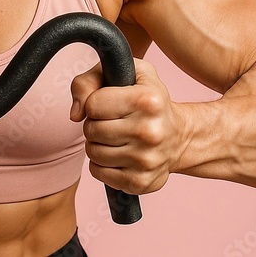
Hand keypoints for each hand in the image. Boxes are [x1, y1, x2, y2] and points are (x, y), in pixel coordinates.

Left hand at [70, 58, 184, 194]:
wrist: (181, 137)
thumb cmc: (148, 100)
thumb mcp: (129, 74)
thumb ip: (90, 80)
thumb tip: (75, 114)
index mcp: (147, 100)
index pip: (92, 104)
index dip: (94, 103)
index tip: (108, 104)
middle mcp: (149, 131)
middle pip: (91, 130)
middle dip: (94, 125)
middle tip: (111, 122)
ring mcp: (146, 160)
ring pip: (92, 153)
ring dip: (96, 144)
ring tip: (114, 138)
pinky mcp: (140, 182)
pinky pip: (98, 172)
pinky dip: (101, 163)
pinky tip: (117, 154)